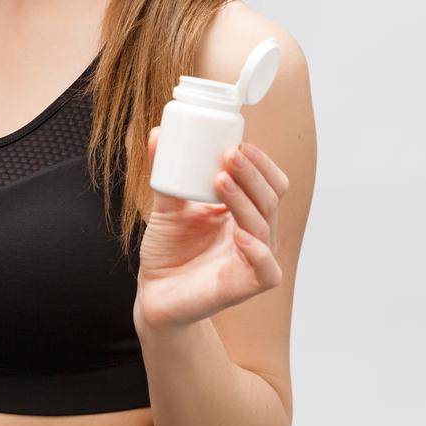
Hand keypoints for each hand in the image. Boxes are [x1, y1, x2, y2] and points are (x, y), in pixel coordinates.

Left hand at [132, 126, 289, 334]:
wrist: (154, 292)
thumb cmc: (169, 250)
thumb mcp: (167, 206)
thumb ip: (166, 173)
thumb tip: (159, 133)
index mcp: (244, 212)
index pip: (269, 182)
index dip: (260, 163)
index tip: (237, 143)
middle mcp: (255, 233)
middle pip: (271, 199)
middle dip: (253, 174)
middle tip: (228, 155)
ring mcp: (253, 260)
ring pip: (264, 226)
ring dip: (245, 199)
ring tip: (221, 179)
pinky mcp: (245, 286)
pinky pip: (266, 271)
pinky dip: (258, 252)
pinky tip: (241, 236)